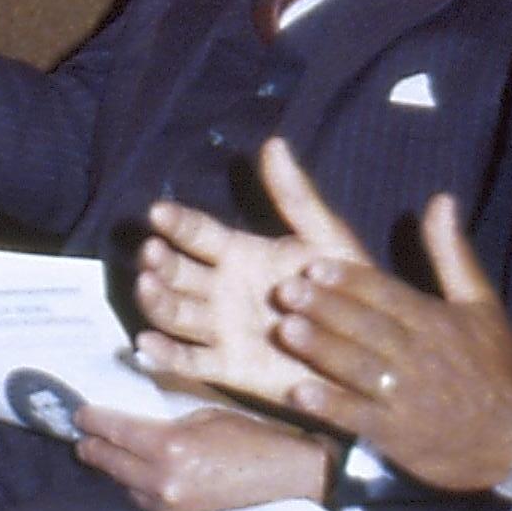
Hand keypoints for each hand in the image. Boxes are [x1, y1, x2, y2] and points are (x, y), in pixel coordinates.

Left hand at [73, 401, 335, 510]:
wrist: (291, 482)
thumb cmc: (255, 440)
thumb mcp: (207, 415)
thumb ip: (166, 421)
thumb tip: (134, 423)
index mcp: (169, 447)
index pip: (113, 432)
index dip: (91, 422)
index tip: (79, 415)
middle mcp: (163, 482)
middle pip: (109, 463)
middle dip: (93, 447)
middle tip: (83, 437)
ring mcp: (170, 508)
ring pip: (124, 487)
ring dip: (114, 470)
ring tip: (105, 455)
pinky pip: (145, 503)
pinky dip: (136, 488)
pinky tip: (136, 477)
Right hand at [129, 143, 369, 407]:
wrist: (365, 350)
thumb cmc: (344, 289)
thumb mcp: (325, 238)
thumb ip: (296, 196)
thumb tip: (274, 142)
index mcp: (238, 254)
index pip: (197, 233)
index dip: (177, 222)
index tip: (158, 211)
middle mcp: (220, 290)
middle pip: (176, 272)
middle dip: (159, 262)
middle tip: (151, 252)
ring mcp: (220, 329)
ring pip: (174, 313)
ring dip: (156, 301)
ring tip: (147, 286)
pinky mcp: (227, 368)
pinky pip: (188, 363)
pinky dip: (164, 355)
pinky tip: (147, 344)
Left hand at [261, 191, 511, 490]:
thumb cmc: (501, 368)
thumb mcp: (483, 305)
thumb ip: (453, 254)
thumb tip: (440, 199)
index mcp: (437, 322)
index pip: (387, 295)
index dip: (350, 280)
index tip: (314, 265)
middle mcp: (421, 357)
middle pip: (368, 328)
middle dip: (326, 308)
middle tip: (284, 290)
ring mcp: (410, 399)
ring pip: (360, 369)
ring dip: (322, 350)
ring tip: (285, 330)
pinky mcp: (402, 437)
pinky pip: (362, 419)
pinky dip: (332, 406)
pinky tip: (299, 393)